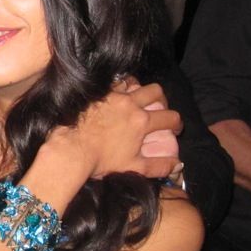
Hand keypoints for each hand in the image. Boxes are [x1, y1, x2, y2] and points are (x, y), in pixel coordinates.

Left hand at [35, 82, 181, 195]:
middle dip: (162, 100)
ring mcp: (113, 96)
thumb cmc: (101, 161)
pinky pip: (114, 83)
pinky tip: (117, 97)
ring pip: (136, 83)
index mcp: (142, 122)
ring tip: (137, 101)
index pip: (171, 117)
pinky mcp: (97, 93)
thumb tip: (178, 164)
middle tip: (158, 110)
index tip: (175, 128)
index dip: (177, 124)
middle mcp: (130, 104)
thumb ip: (159, 166)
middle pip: (156, 92)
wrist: (71, 149)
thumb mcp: (134, 168)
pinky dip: (120, 88)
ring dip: (140, 91)